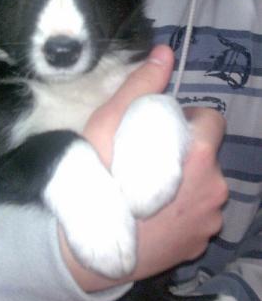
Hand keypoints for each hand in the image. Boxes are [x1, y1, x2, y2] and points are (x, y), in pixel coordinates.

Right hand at [60, 44, 227, 288]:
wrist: (84, 248)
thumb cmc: (96, 178)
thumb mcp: (111, 123)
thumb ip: (142, 86)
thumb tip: (165, 52)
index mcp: (198, 153)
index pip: (210, 120)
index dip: (186, 121)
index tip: (159, 131)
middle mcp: (215, 187)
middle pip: (206, 156)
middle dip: (184, 152)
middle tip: (147, 162)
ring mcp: (209, 220)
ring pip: (203, 187)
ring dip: (185, 183)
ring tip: (148, 192)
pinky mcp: (199, 246)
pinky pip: (197, 217)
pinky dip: (182, 213)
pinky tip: (154, 218)